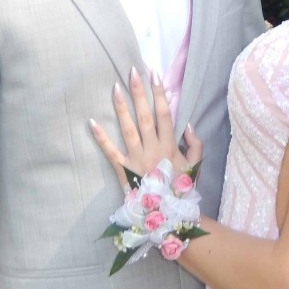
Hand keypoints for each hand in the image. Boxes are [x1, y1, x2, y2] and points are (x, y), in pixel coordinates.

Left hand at [90, 68, 202, 190]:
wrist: (169, 217)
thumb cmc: (181, 189)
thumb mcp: (195, 166)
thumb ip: (196, 144)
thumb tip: (188, 124)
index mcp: (170, 146)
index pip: (164, 114)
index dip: (159, 93)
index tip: (155, 74)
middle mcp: (153, 149)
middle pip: (145, 116)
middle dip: (139, 92)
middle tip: (132, 71)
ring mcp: (137, 159)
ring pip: (128, 129)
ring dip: (122, 108)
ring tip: (115, 88)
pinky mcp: (124, 170)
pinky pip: (111, 152)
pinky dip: (101, 138)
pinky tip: (92, 122)